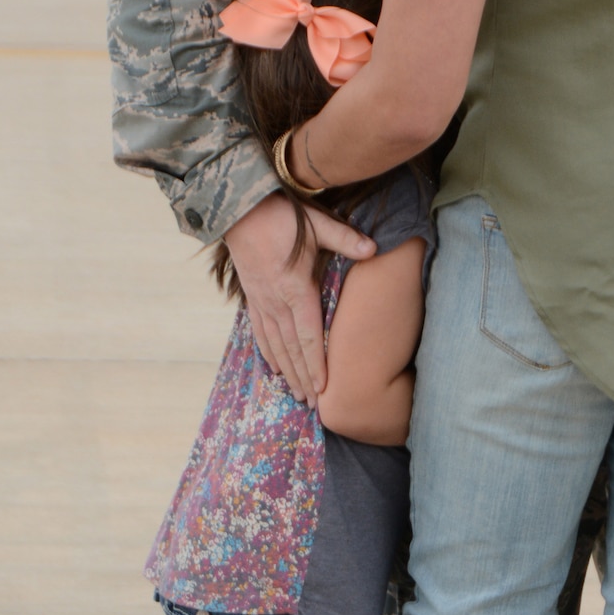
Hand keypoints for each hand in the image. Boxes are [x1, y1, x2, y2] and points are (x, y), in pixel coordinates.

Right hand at [224, 193, 375, 401]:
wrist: (239, 209)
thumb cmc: (281, 215)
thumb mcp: (316, 223)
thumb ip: (345, 238)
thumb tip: (374, 248)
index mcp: (296, 289)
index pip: (309, 336)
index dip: (316, 364)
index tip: (323, 389)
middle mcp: (277, 302)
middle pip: (293, 349)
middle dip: (304, 378)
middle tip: (315, 405)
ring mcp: (262, 302)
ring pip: (276, 346)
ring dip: (288, 372)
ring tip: (297, 395)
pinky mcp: (252, 297)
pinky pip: (260, 332)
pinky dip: (268, 353)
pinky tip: (274, 368)